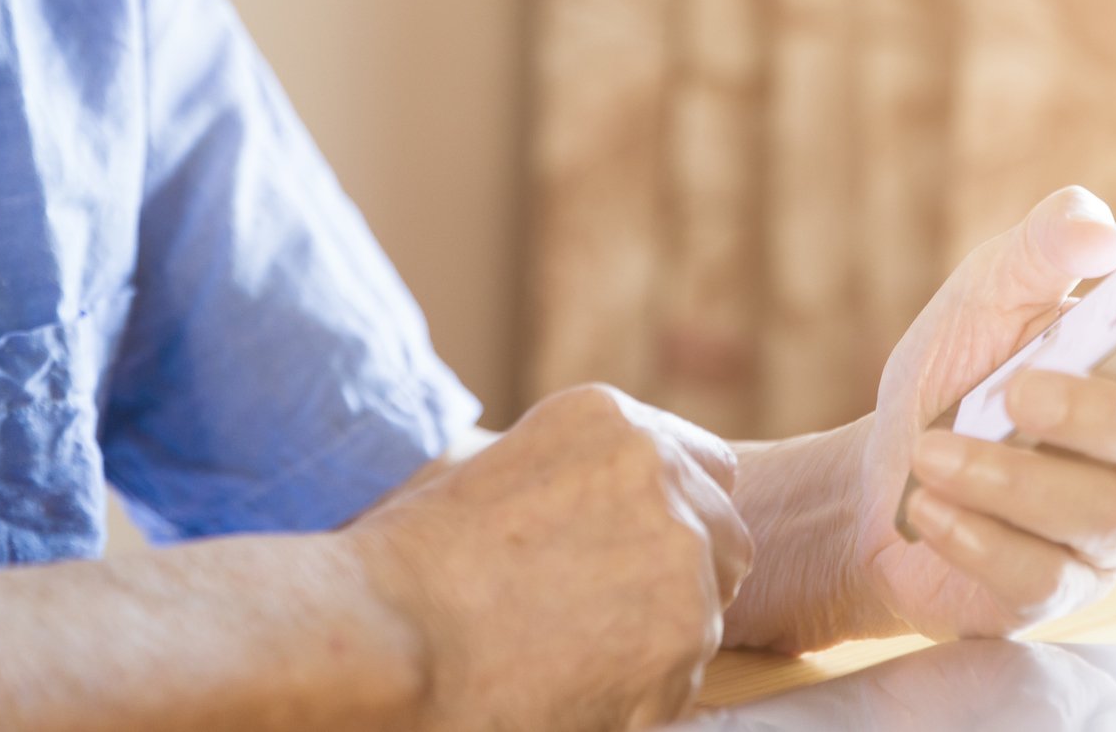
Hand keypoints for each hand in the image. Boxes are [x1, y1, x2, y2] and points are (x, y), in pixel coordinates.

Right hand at [348, 384, 753, 731]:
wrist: (390, 634)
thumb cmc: (414, 566)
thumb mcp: (504, 473)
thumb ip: (588, 484)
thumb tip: (626, 526)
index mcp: (613, 423)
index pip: (706, 469)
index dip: (674, 520)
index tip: (634, 555)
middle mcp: (663, 474)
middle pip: (725, 537)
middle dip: (683, 579)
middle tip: (604, 617)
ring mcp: (683, 551)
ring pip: (708, 612)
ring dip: (659, 640)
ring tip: (568, 652)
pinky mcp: (687, 633)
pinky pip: (687, 675)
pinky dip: (644, 692)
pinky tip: (571, 685)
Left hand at [853, 188, 1115, 638]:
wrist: (871, 480)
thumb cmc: (949, 380)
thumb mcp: (980, 299)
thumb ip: (1038, 252)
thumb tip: (1101, 231)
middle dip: (1099, 414)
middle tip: (1017, 392)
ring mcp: (1107, 530)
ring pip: (1105, 513)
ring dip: (1010, 477)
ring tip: (932, 453)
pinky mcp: (1059, 591)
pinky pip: (1045, 575)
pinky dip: (978, 535)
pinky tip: (930, 508)